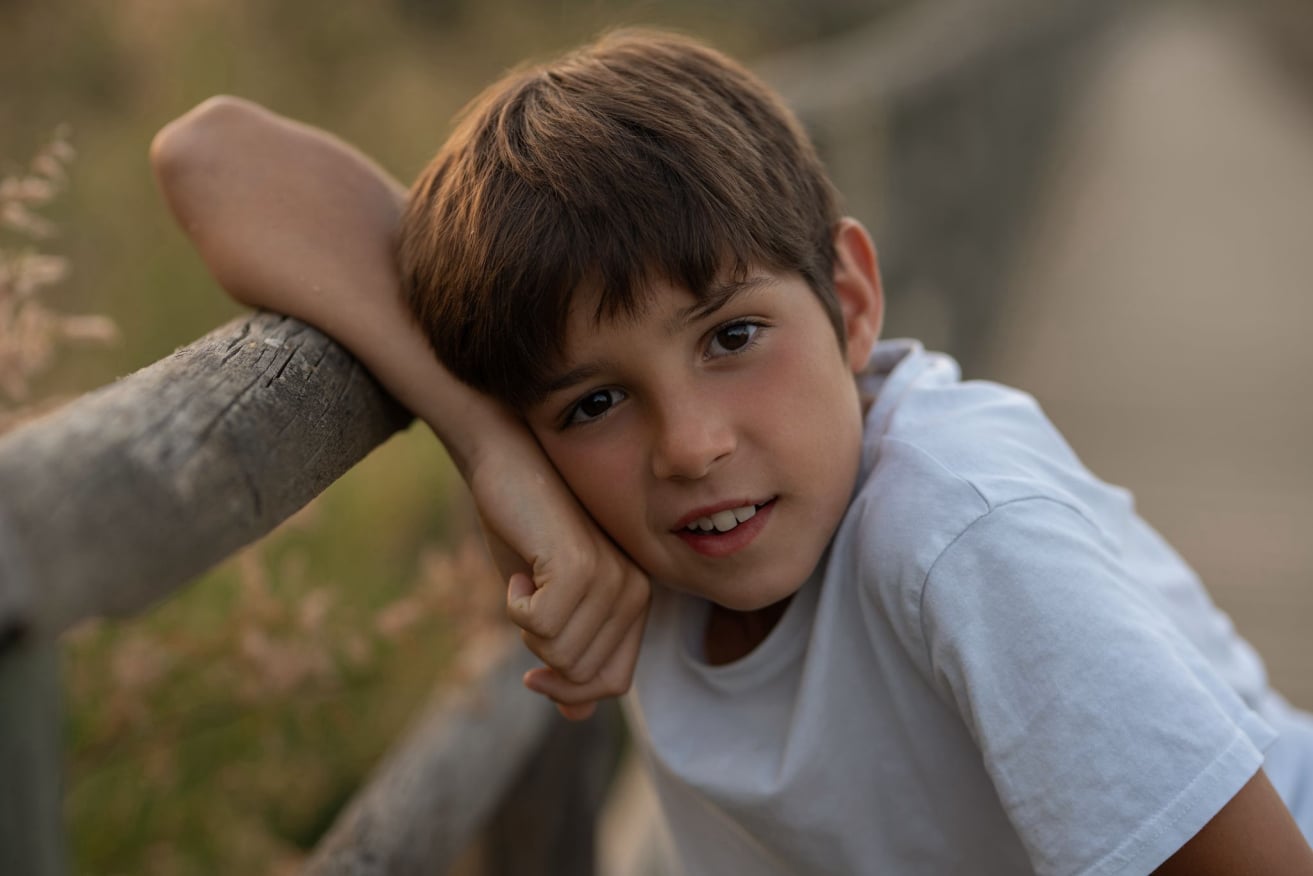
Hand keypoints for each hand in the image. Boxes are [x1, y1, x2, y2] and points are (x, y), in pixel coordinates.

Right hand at [469, 443, 649, 720]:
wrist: (509, 464)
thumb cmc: (525, 531)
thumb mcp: (545, 603)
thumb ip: (567, 652)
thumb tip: (578, 715)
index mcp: (636, 603)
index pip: (613, 683)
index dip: (568, 689)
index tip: (532, 672)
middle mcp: (635, 592)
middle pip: (581, 675)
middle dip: (539, 650)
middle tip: (529, 597)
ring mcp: (613, 579)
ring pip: (558, 654)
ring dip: (524, 625)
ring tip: (527, 576)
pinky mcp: (582, 566)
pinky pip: (537, 625)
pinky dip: (514, 603)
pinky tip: (520, 565)